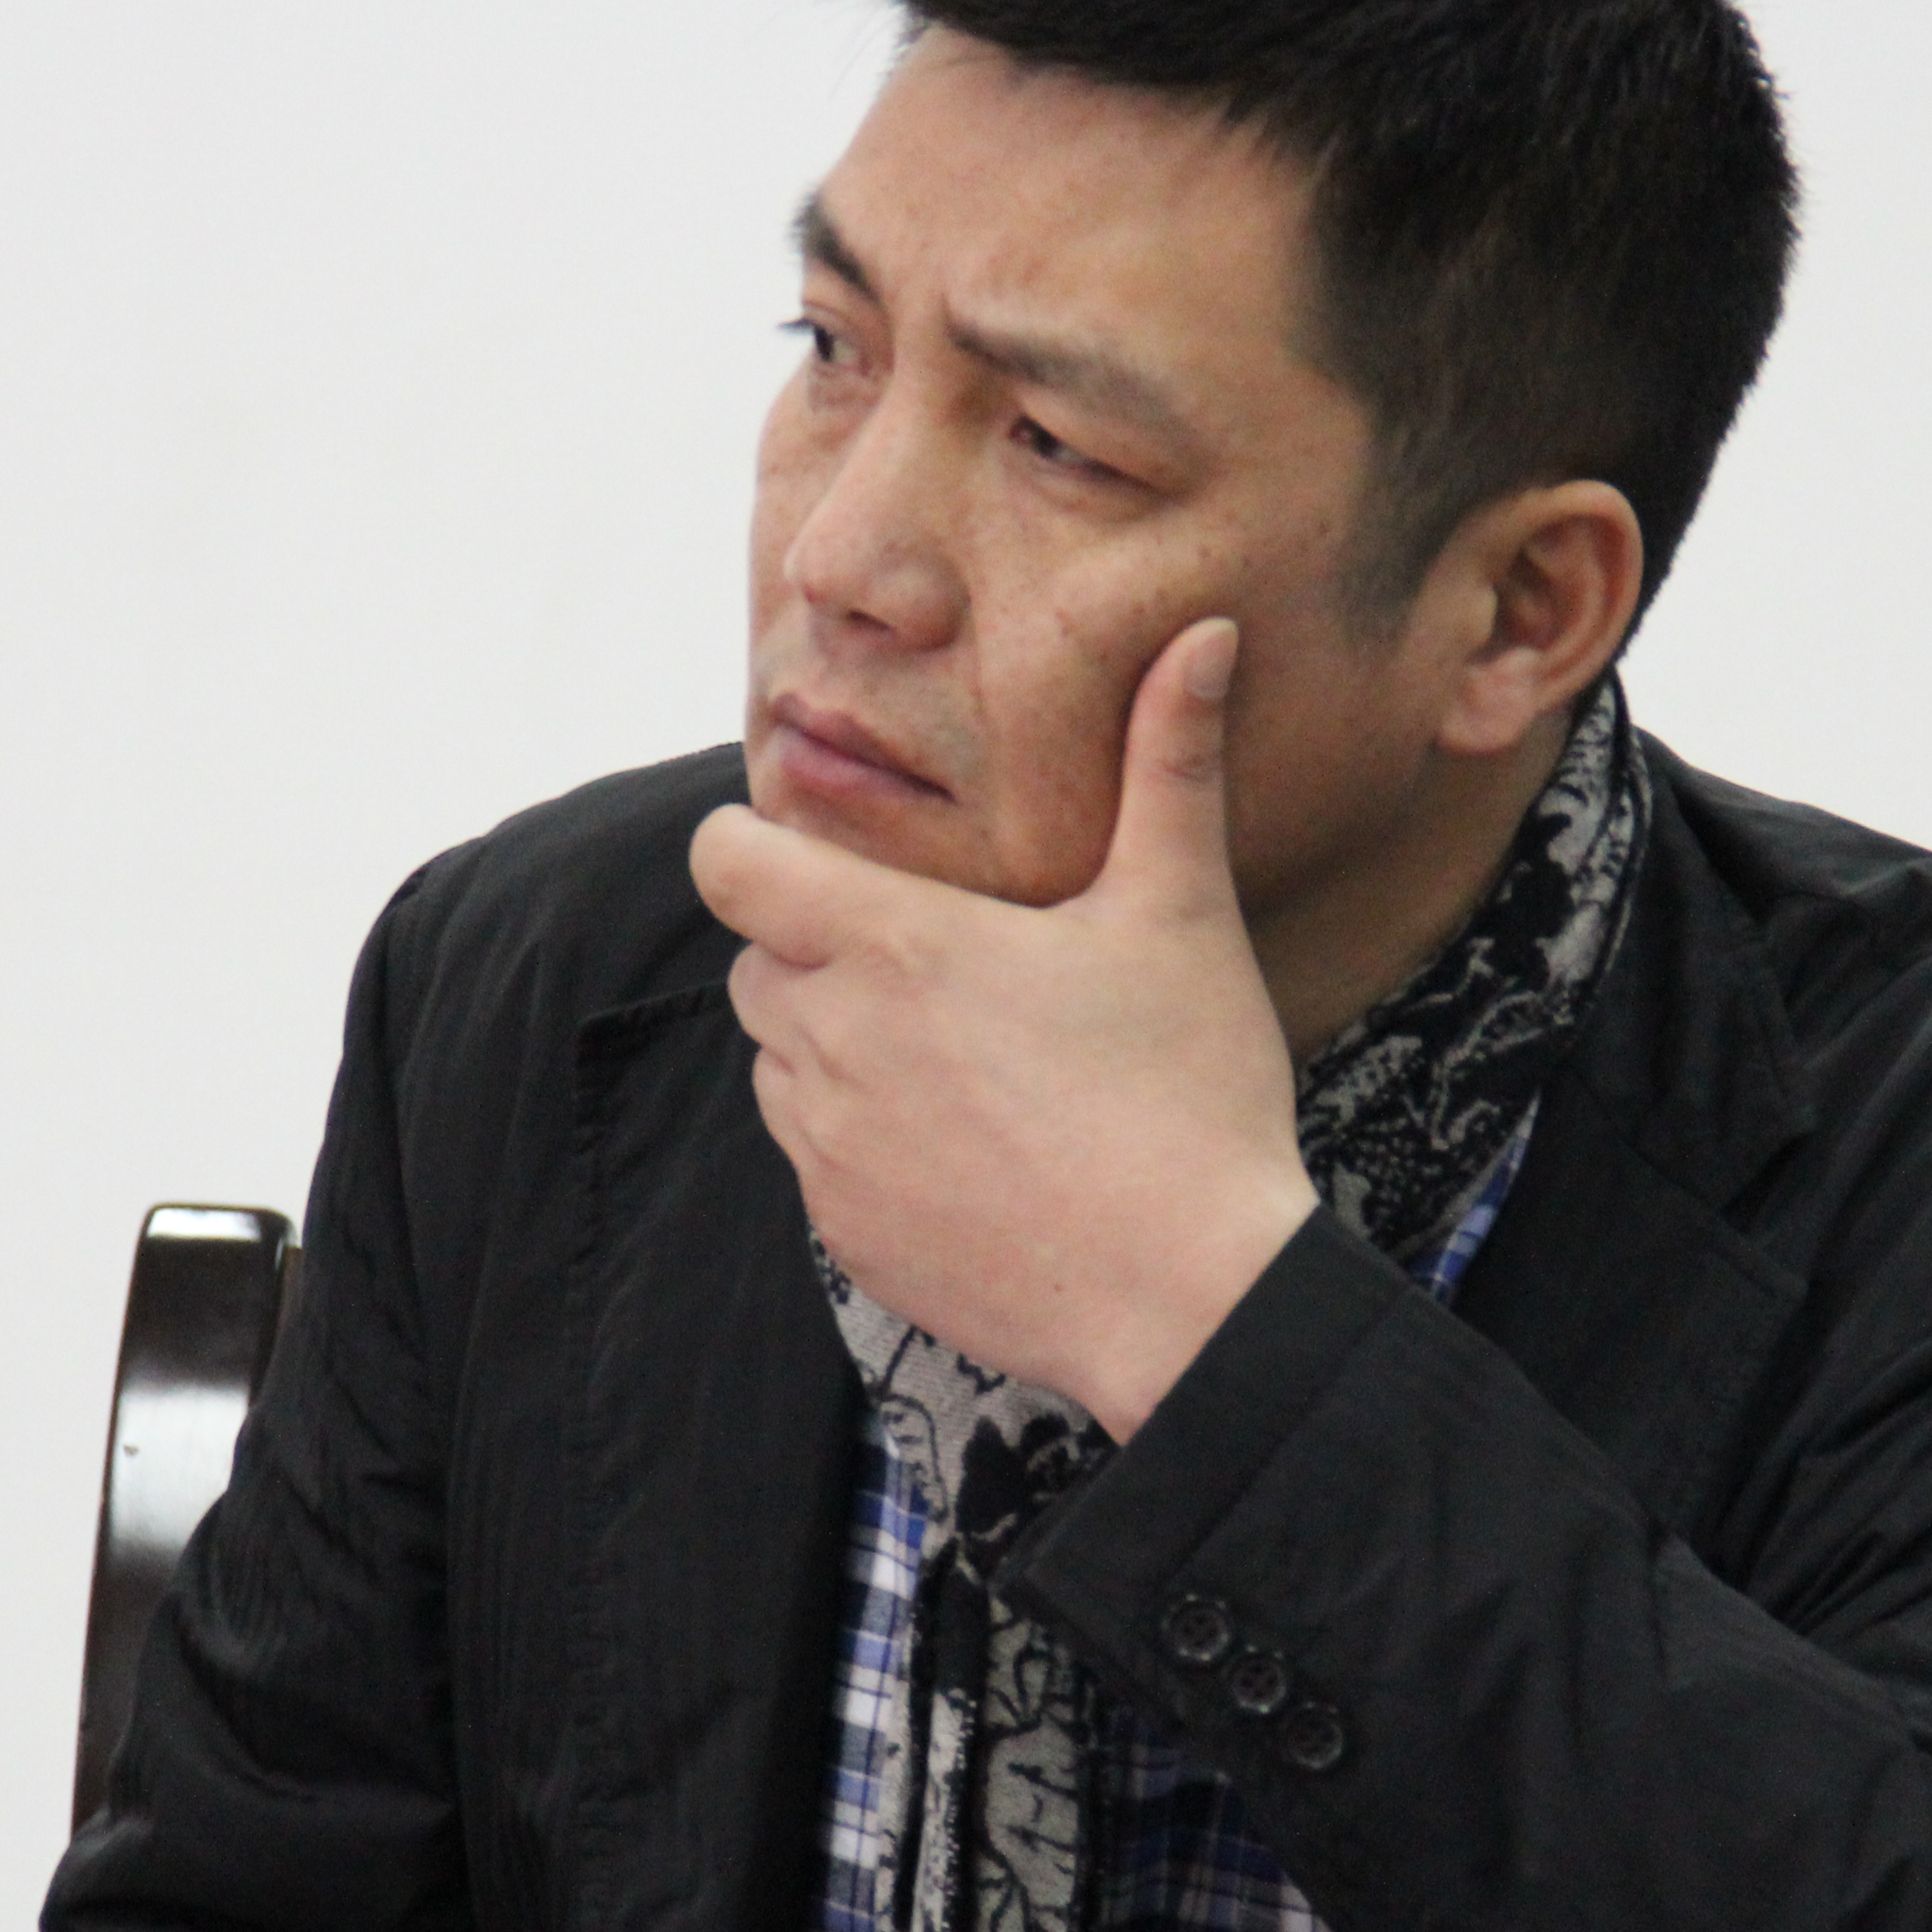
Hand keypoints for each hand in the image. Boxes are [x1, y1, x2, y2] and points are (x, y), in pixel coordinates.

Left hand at [689, 619, 1318, 1438]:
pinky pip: (814, 1161)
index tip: (828, 857)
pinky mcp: (844, 1236)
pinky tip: (973, 1153)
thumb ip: (1171, 764)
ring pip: (779, 1063)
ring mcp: (827, 1151)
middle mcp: (831, 1042)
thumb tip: (1206, 633)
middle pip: (758, 962)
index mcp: (891, 945)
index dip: (757, 847)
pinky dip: (867, 1143)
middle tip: (945, 970)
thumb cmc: (1190, 1095)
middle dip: (822, 952)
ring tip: (968, 1065)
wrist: (1193, 1299)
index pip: (725, 864)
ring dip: (839, 1048)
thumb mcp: (1182, 913)